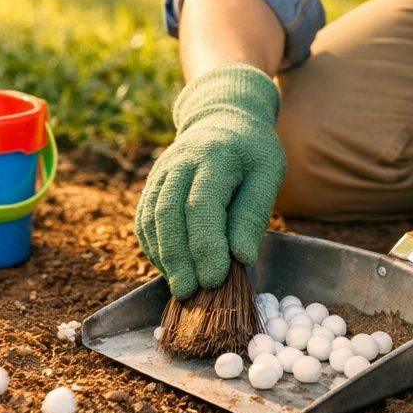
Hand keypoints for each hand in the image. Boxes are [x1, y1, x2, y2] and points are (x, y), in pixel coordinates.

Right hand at [135, 64, 285, 298]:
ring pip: (150, 219)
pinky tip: (170, 269)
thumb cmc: (253, 152)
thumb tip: (241, 257)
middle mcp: (179, 162)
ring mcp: (160, 172)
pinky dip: (154, 248)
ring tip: (181, 288)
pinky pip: (144, 220)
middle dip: (178, 259)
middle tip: (192, 293)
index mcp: (214, 156)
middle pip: (168, 214)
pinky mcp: (152, 185)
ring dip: (163, 257)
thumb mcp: (268, 173)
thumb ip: (253, 212)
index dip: (205, 246)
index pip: (201, 205)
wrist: (223, 119)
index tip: (215, 279)